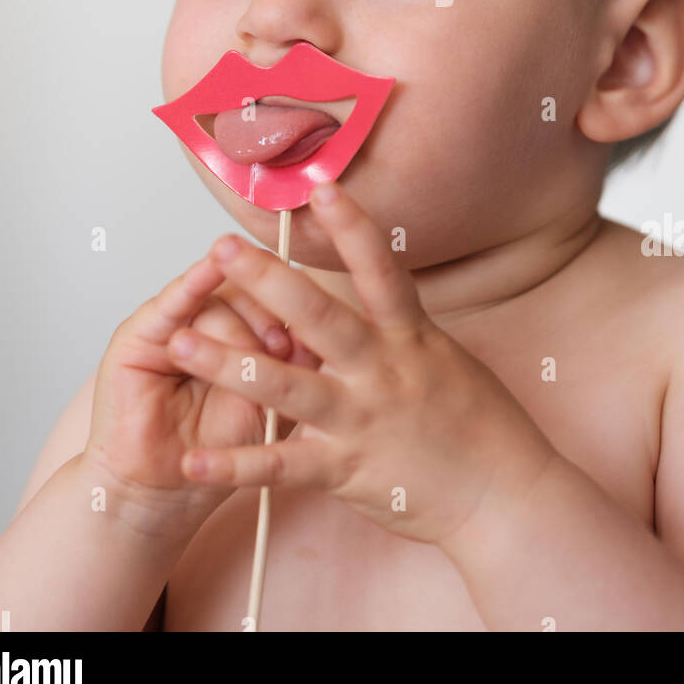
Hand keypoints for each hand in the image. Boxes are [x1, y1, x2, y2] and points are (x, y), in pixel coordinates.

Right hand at [83, 237, 320, 532]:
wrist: (168, 490)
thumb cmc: (220, 443)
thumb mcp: (272, 398)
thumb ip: (294, 360)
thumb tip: (323, 324)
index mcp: (238, 327)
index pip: (269, 293)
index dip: (292, 305)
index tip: (309, 334)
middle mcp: (204, 319)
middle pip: (244, 289)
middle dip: (269, 313)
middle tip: (281, 346)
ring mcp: (171, 324)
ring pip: (215, 298)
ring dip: (238, 325)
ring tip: (249, 358)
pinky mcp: (137, 335)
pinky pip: (170, 302)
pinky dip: (192, 284)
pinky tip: (210, 269)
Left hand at [166, 182, 555, 548]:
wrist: (505, 497)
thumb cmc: (481, 427)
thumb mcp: (447, 359)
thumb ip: (402, 330)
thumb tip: (379, 293)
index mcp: (410, 337)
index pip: (379, 268)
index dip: (352, 226)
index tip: (322, 186)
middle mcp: (381, 370)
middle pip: (317, 316)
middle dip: (267, 279)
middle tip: (221, 248)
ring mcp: (361, 419)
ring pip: (284, 385)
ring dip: (226, 363)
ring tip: (178, 341)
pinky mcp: (346, 469)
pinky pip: (280, 466)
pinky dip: (235, 465)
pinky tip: (194, 458)